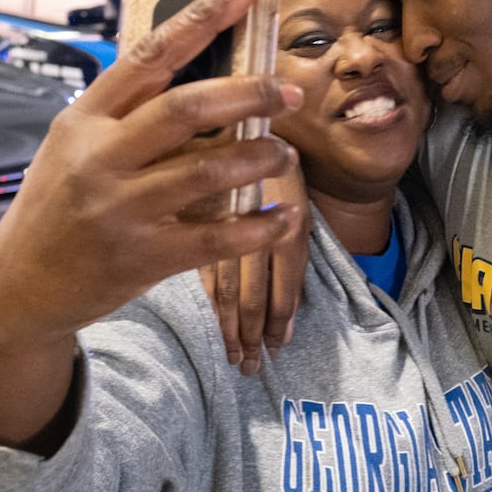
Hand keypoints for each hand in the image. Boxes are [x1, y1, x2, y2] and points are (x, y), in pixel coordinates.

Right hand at [0, 0, 302, 347]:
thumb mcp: (73, 145)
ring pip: (208, 170)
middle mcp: (102, 159)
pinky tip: (283, 216)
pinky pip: (217, 238)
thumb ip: (126, 113)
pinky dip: (258, 227)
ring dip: (259, 157)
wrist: (22, 285)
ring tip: (284, 152)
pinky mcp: (145, 257)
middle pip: (186, 109)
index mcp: (85, 119)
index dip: (201, 19)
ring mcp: (123, 209)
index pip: (149, 56)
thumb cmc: (58, 205)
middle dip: (248, 94)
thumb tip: (199, 71)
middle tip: (289, 92)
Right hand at [201, 164, 310, 374]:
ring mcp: (222, 232)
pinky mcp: (196, 227)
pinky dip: (211, 303)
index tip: (279, 345)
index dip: (282, 319)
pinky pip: (204, 273)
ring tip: (236, 359)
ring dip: (232, 329)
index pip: (285, 286)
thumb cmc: (275, 166)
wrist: (240, 123)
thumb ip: (293, 250)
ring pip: (227, 292)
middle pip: (254, 297)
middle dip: (255, 335)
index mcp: (288, 228)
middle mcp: (256, 234)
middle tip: (252, 368)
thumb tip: (292, 303)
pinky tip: (214, 326)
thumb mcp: (295, 202)